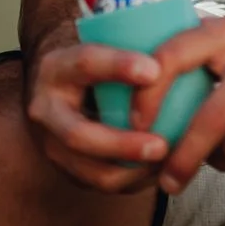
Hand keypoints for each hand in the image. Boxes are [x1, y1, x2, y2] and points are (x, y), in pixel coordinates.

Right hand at [27, 41, 170, 192]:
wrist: (59, 81)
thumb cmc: (93, 57)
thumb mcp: (99, 42)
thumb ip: (129, 45)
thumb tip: (178, 47)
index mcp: (57, 68)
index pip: (85, 63)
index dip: (119, 66)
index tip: (157, 71)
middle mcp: (46, 109)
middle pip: (79, 135)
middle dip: (122, 144)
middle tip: (163, 145)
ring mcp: (52, 144)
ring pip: (90, 171)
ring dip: (132, 171)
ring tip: (167, 162)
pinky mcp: (66, 168)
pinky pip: (100, 183)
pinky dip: (133, 180)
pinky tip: (159, 169)